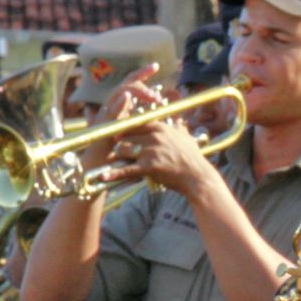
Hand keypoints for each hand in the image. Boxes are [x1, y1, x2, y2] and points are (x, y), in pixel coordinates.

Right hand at [81, 65, 163, 171]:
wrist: (102, 167)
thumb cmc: (120, 150)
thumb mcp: (137, 130)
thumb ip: (146, 118)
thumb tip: (162, 108)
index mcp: (121, 106)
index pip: (131, 84)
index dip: (142, 74)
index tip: (156, 66)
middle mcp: (113, 107)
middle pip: (125, 84)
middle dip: (140, 77)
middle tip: (155, 74)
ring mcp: (107, 115)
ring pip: (118, 93)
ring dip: (135, 91)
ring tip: (151, 95)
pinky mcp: (103, 126)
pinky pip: (109, 112)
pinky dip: (117, 105)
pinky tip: (126, 99)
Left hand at [95, 116, 218, 196]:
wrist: (198, 177)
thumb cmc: (193, 159)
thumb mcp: (187, 138)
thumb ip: (180, 128)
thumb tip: (180, 122)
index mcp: (159, 127)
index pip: (133, 124)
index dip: (125, 131)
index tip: (119, 135)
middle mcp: (153, 136)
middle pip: (125, 137)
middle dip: (121, 145)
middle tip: (117, 152)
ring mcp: (150, 151)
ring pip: (123, 150)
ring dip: (120, 157)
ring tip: (118, 162)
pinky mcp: (149, 166)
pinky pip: (126, 169)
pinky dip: (113, 174)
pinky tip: (102, 177)